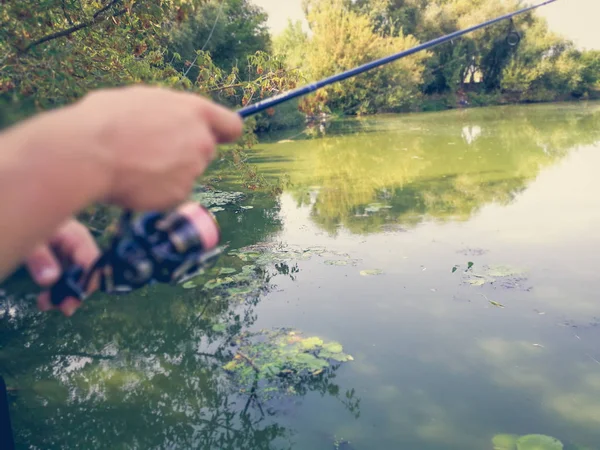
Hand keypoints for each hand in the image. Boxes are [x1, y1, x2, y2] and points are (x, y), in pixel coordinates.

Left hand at [25, 219, 99, 315]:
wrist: (27, 210)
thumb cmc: (29, 218)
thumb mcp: (31, 239)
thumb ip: (40, 258)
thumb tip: (50, 280)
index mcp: (78, 238)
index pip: (93, 263)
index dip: (87, 282)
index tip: (73, 298)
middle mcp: (80, 248)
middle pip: (88, 275)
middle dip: (76, 294)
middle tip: (62, 308)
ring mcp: (73, 254)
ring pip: (78, 280)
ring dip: (64, 295)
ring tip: (44, 304)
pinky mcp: (64, 260)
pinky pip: (67, 278)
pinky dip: (57, 291)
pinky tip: (44, 299)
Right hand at [69, 85, 243, 209]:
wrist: (89, 154)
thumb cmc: (105, 121)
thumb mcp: (139, 100)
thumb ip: (166, 112)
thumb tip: (166, 119)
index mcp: (195, 111)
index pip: (231, 125)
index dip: (223, 132)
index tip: (217, 137)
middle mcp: (201, 141)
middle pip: (205, 150)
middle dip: (185, 152)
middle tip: (151, 150)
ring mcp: (193, 170)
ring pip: (186, 173)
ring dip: (168, 172)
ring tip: (134, 165)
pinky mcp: (180, 194)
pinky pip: (171, 193)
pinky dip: (157, 191)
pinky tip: (133, 182)